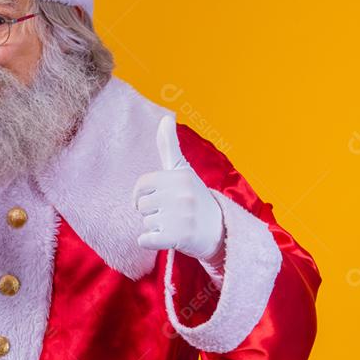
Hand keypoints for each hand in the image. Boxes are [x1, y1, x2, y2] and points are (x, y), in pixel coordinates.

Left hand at [131, 116, 224, 259]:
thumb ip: (169, 146)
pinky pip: (145, 240)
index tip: (156, 199)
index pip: (141, 185)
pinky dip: (150, 242)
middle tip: (171, 213)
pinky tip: (168, 238)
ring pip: (144, 223)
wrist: (219, 232)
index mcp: (180, 176)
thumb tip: (166, 117)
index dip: (143, 194)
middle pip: (141, 205)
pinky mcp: (178, 237)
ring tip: (174, 225)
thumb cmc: (195, 198)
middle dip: (152, 212)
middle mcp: (181, 194)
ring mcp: (180, 216)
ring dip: (155, 227)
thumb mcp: (183, 170)